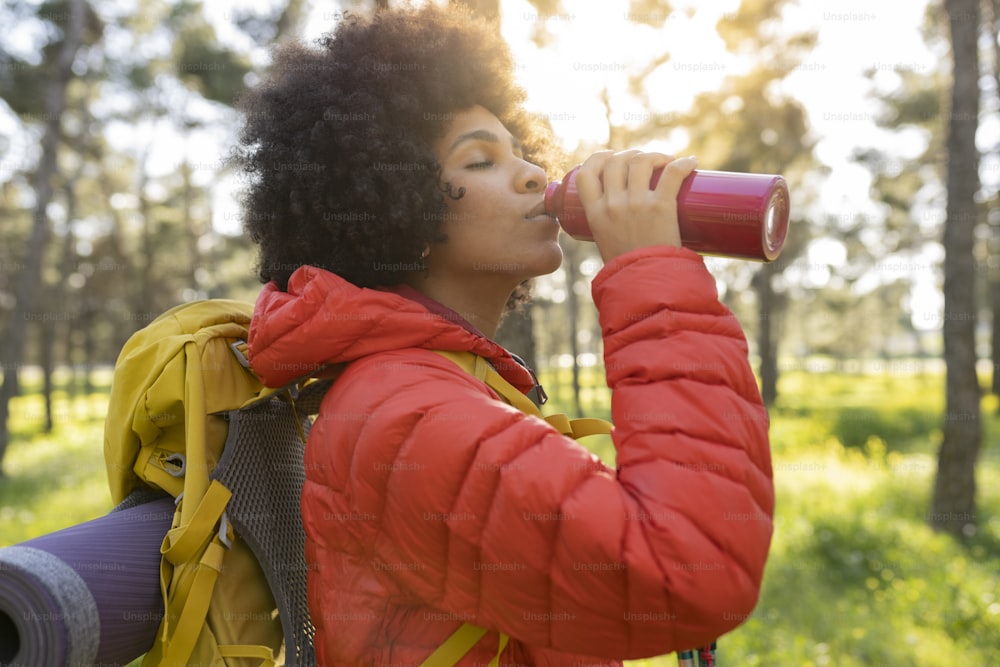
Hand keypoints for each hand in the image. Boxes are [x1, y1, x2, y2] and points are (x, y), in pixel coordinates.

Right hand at [573, 150, 697, 261]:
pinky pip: (672, 173)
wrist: (645, 285)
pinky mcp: (661, 207)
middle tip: (645, 162)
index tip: (612, 157)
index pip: (586, 173)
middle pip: (616, 161)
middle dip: (631, 154)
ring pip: (641, 161)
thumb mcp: (606, 243)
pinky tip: (690, 162)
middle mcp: (612, 205)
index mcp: (594, 213)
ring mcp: (636, 204)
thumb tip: (626, 217)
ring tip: (666, 162)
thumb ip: (609, 227)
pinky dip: (683, 164)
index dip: (599, 158)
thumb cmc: (628, 269)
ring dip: (655, 155)